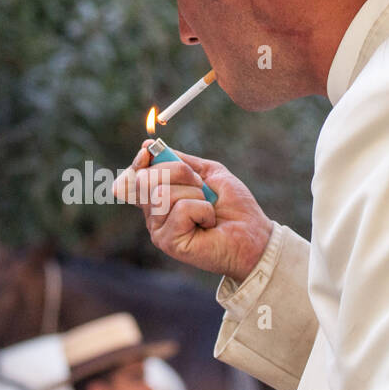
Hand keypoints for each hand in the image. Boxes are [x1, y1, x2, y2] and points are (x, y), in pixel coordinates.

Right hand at [113, 141, 273, 282]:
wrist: (253, 234)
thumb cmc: (233, 207)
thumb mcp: (208, 173)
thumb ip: (180, 161)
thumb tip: (148, 147)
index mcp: (160, 198)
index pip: (135, 176)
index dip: (139, 161)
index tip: (149, 150)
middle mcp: (154, 215)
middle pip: (145, 180)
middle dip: (178, 172)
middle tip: (201, 186)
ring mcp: (159, 230)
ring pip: (162, 194)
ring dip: (195, 194)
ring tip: (208, 207)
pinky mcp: (168, 242)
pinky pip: (180, 209)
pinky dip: (202, 210)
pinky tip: (209, 223)